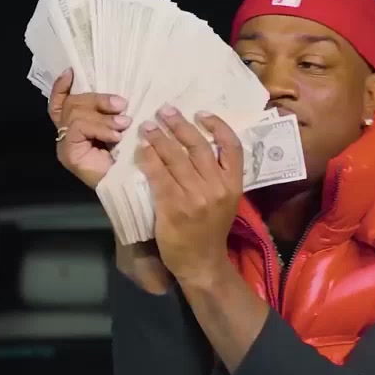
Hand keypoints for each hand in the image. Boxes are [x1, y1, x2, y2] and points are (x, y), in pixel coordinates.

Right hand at [47, 69, 132, 188]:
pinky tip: (115, 136)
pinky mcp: (68, 154)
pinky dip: (98, 127)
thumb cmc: (132, 159)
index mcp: (77, 128)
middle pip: (71, 103)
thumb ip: (112, 114)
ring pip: (74, 113)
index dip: (62, 87)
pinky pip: (77, 127)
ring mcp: (66, 145)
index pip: (61, 102)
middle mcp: (67, 135)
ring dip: (102, 116)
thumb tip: (119, 99)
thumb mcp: (122, 129)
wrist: (131, 189)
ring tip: (123, 124)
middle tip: (121, 105)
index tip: (71, 72)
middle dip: (96, 99)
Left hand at [135, 106, 242, 282]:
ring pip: (175, 158)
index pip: (232, 147)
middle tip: (164, 111)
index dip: (218, 125)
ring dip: (159, 137)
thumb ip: (218, 176)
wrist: (201, 262)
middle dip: (179, 124)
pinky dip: (148, 159)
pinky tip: (141, 150)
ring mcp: (194, 197)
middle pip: (199, 146)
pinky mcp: (172, 207)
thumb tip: (202, 145)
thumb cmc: (211, 230)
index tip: (201, 113)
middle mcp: (216, 188)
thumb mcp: (226, 201)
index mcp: (233, 185)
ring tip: (147, 126)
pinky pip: (158, 176)